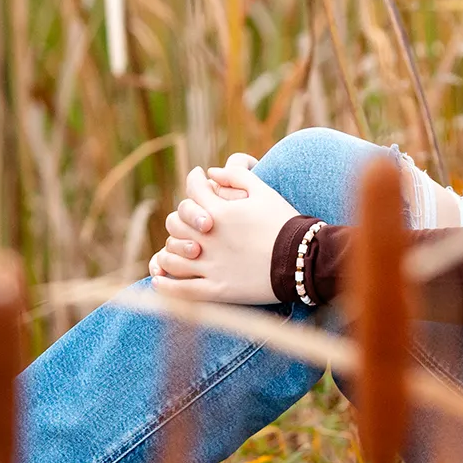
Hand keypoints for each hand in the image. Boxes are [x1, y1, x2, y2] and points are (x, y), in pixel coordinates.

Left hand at [148, 154, 296, 303]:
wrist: (303, 260)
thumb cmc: (285, 222)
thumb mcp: (264, 191)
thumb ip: (236, 176)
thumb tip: (212, 171)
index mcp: (219, 211)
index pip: (193, 190)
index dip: (194, 179)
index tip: (198, 176)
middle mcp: (209, 238)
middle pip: (177, 222)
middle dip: (180, 217)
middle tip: (187, 217)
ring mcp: (211, 265)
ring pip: (173, 256)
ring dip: (169, 251)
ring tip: (171, 250)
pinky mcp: (216, 290)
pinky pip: (181, 290)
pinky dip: (165, 285)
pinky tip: (159, 279)